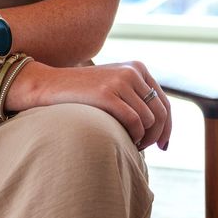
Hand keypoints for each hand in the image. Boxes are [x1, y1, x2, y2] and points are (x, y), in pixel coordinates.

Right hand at [10, 59, 171, 150]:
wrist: (50, 85)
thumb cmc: (83, 93)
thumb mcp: (114, 86)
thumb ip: (136, 97)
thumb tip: (162, 127)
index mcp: (137, 68)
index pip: (164, 103)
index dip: (167, 127)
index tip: (163, 146)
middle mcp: (133, 71)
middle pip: (160, 113)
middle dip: (156, 136)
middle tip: (145, 150)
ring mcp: (120, 81)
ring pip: (148, 120)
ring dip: (143, 138)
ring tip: (130, 144)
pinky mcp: (107, 93)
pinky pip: (134, 122)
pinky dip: (134, 136)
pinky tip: (125, 141)